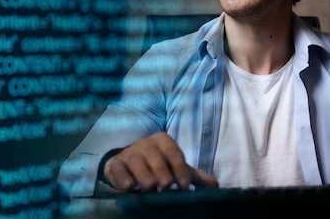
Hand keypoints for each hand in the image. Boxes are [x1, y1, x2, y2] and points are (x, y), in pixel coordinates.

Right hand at [103, 132, 218, 191]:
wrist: (129, 165)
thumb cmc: (157, 166)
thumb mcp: (176, 169)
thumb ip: (194, 176)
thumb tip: (215, 185)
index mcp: (163, 141)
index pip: (173, 151)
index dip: (179, 168)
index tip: (184, 186)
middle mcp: (145, 144)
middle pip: (154, 155)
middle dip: (161, 171)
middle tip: (166, 186)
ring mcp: (129, 153)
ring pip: (135, 160)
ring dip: (143, 175)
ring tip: (150, 187)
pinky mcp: (114, 164)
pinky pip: (116, 168)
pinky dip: (122, 178)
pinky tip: (128, 188)